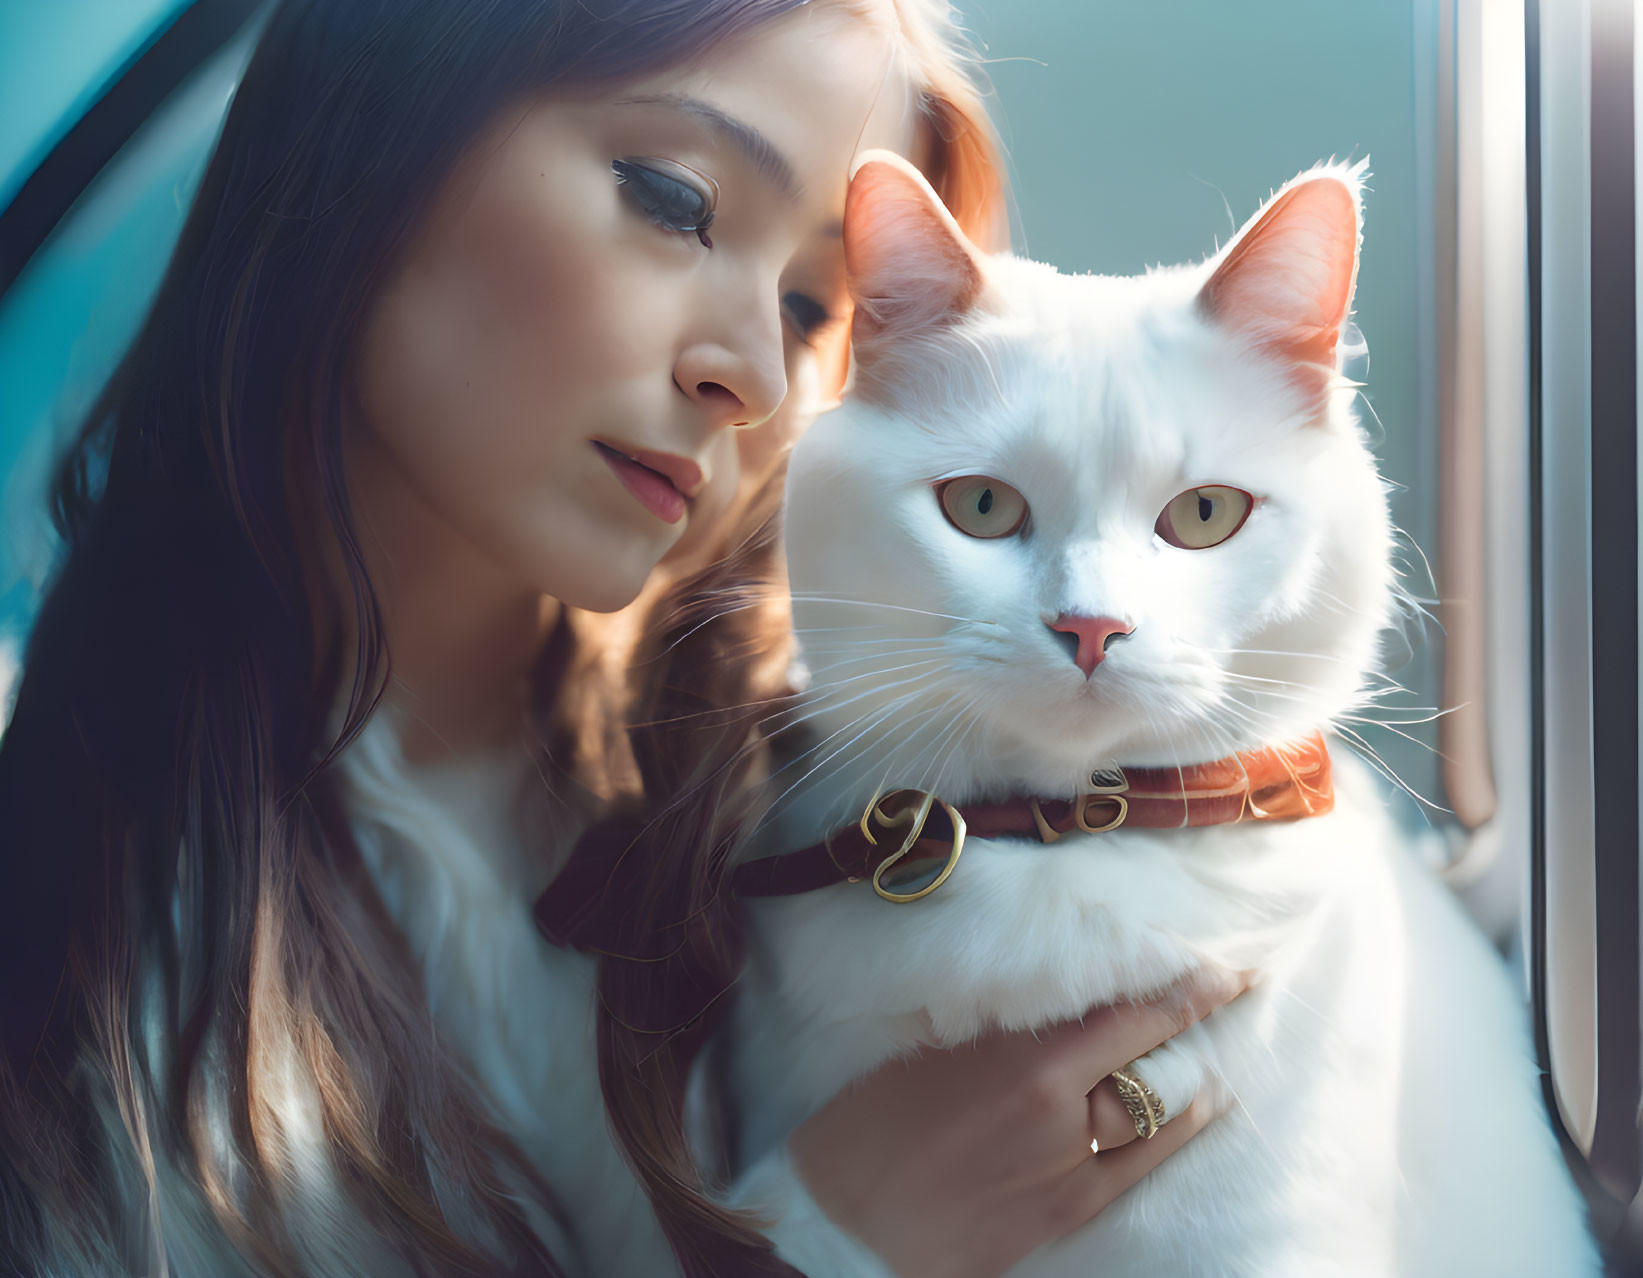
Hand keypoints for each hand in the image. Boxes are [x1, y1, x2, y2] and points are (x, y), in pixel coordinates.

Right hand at [787, 968, 1248, 1277]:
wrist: (841, 1225)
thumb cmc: (867, 1122)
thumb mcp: (933, 1050)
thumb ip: (1006, 1028)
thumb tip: (1054, 1000)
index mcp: (1030, 1066)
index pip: (1136, 1017)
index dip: (1188, 990)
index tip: (1223, 970)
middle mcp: (1065, 1121)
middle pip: (1162, 1072)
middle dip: (1196, 1034)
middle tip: (1222, 1001)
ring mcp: (1070, 1179)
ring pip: (1163, 1130)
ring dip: (1190, 1094)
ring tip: (1210, 1071)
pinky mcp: (1061, 1222)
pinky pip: (1135, 1177)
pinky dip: (1164, 1144)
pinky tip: (1176, 1129)